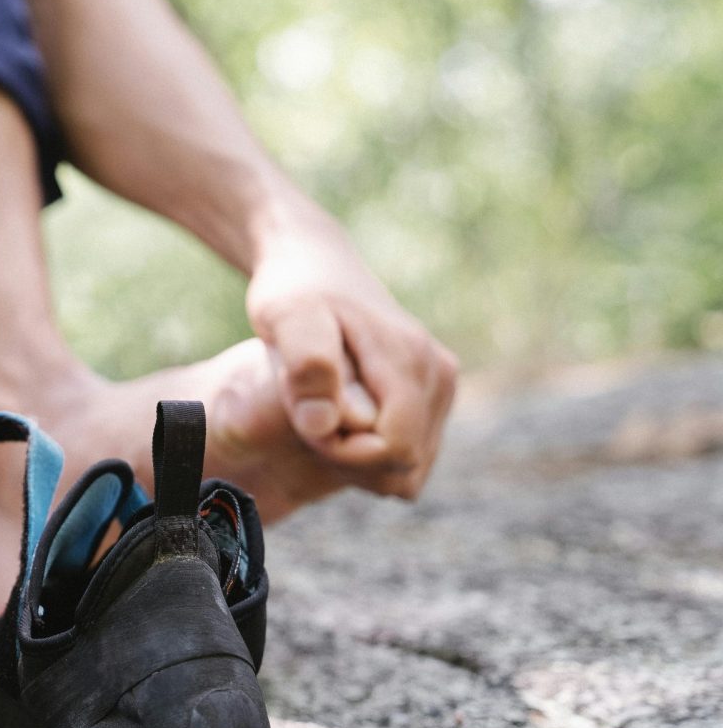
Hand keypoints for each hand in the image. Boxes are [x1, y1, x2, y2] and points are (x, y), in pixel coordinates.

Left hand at [245, 221, 458, 498]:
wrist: (313, 261)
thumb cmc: (293, 290)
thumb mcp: (286, 319)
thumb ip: (307, 366)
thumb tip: (324, 424)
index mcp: (410, 362)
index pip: (392, 450)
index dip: (343, 453)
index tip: (306, 421)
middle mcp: (439, 373)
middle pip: (404, 465)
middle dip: (351, 459)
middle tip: (308, 417)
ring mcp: (442, 383)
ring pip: (409, 466)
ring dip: (360, 459)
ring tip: (321, 414)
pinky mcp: (435, 391)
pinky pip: (411, 455)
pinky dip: (373, 453)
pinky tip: (339, 420)